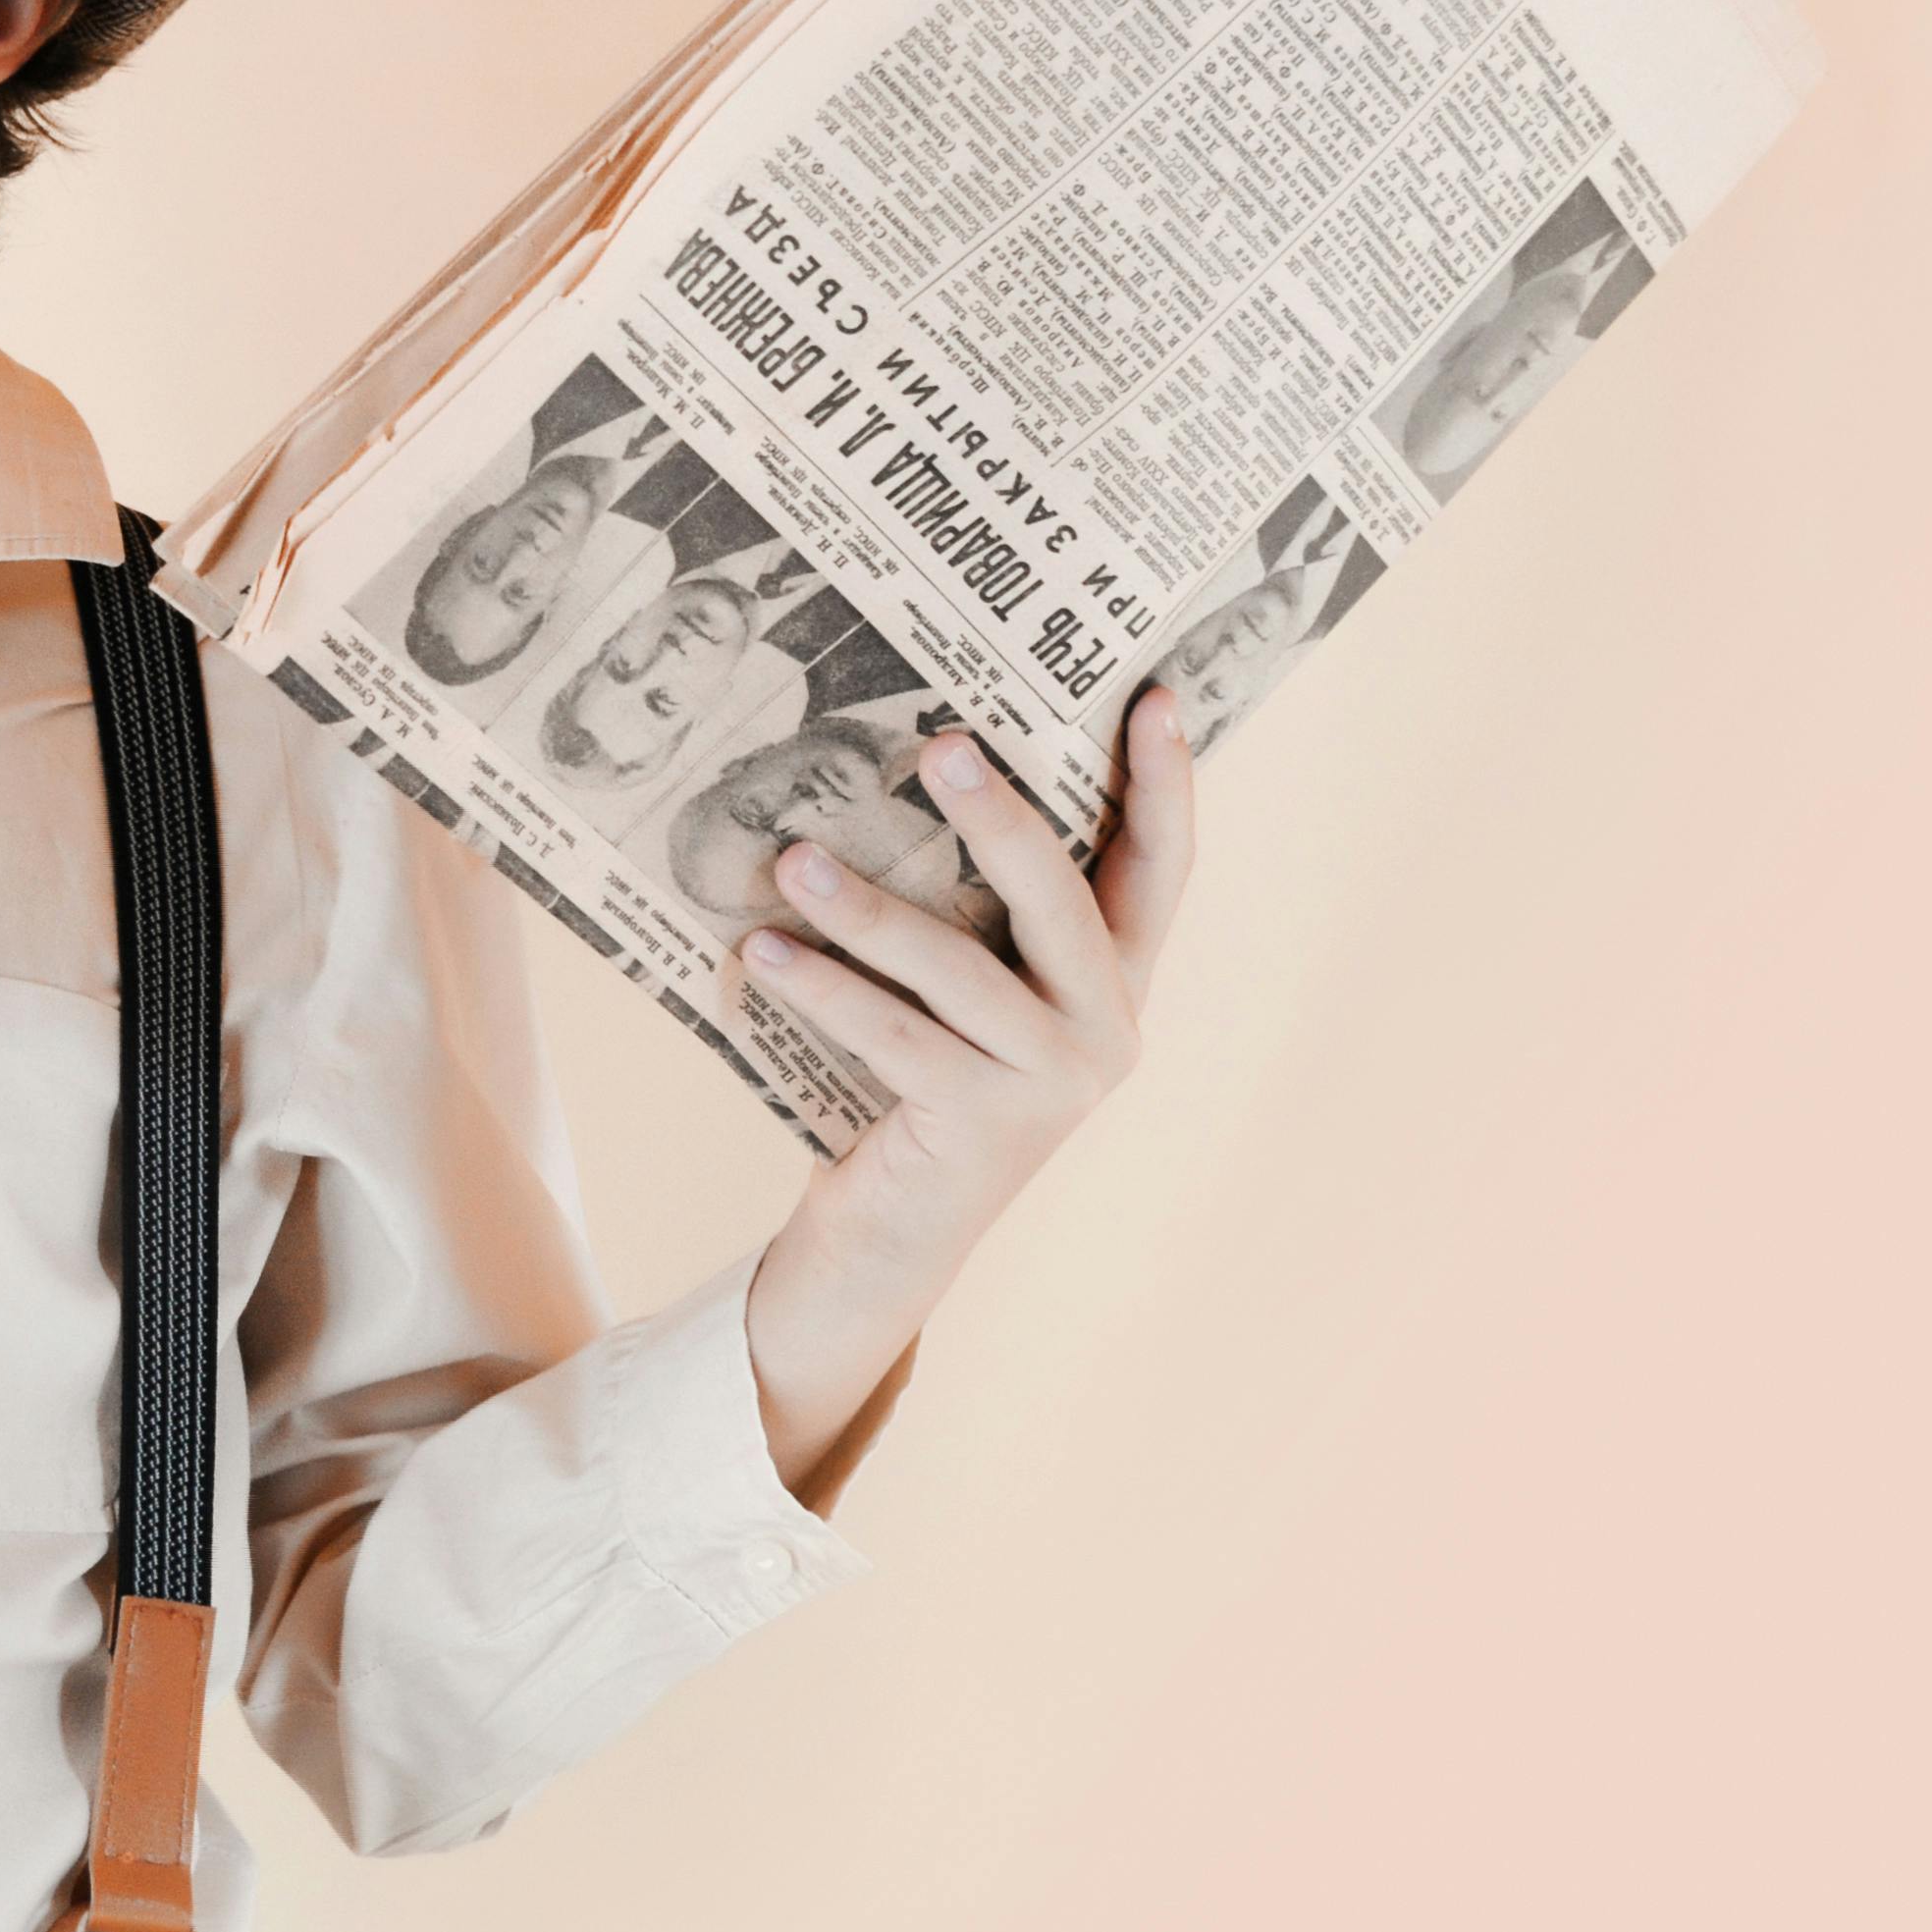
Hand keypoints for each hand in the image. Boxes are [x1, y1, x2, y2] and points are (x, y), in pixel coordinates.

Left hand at [732, 685, 1200, 1500]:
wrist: (891, 1237)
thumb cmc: (916, 1080)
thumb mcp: (965, 990)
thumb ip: (973, 909)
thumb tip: (901, 770)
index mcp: (1117, 981)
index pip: (1163, 867)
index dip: (1168, 783)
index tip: (1156, 694)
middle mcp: (1107, 1028)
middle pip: (1062, 895)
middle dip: (1001, 815)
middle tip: (939, 745)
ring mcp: (1053, 1082)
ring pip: (960, 969)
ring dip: (868, 909)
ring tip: (793, 860)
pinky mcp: (985, 1125)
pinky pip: (894, 1037)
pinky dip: (823, 992)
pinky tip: (762, 954)